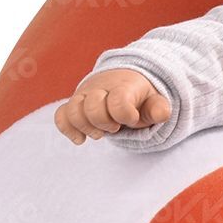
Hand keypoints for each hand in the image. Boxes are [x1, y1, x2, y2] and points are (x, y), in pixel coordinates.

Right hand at [54, 69, 171, 144]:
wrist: (122, 82)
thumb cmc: (140, 99)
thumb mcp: (154, 102)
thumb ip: (158, 108)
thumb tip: (162, 113)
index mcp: (124, 86)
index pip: (118, 100)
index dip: (125, 115)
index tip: (132, 119)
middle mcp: (100, 88)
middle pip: (92, 107)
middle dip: (104, 123)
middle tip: (115, 127)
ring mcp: (84, 96)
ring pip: (72, 111)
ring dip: (86, 127)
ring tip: (100, 133)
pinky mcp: (73, 105)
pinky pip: (61, 116)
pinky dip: (68, 129)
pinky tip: (81, 140)